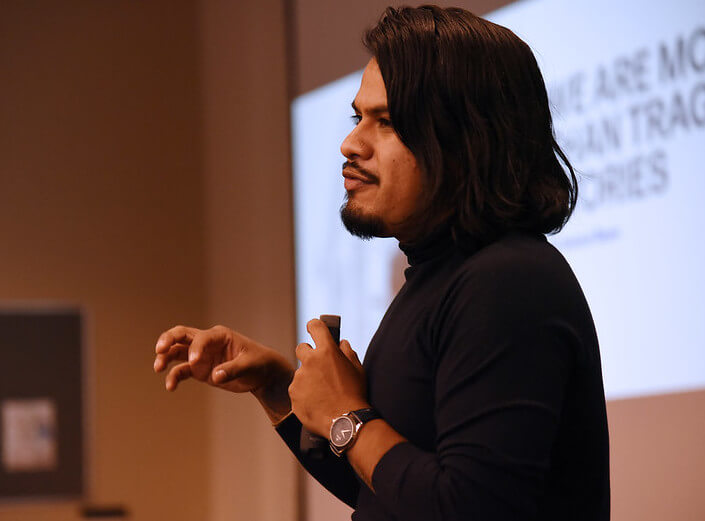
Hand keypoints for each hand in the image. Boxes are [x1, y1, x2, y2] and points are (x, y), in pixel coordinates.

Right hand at [153, 325, 294, 421]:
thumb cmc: (259, 363)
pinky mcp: (199, 369)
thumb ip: (233, 369)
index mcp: (220, 335)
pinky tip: (170, 387)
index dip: (195, 348)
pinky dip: (174, 377)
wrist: (262, 374)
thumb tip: (215, 376)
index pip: (201, 338)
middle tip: (159, 349)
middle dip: (168, 339)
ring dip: (165, 357)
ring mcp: (201, 355)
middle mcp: (207, 343)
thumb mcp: (250, 365)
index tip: (194, 362)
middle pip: (181, 335)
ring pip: (177, 351)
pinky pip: (182, 371)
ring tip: (158, 368)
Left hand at [288, 318, 368, 437]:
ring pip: (301, 372)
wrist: (345, 421)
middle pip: (301, 348)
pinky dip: (304, 393)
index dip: (314, 326)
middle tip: (319, 367)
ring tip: (322, 393)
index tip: (313, 328)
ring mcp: (299, 378)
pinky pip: (297, 389)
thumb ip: (347, 352)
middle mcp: (310, 361)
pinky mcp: (293, 394)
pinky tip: (316, 402)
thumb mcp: (357, 369)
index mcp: (327, 351)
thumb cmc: (354, 394)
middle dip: (308, 354)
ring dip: (308, 378)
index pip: (315, 326)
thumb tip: (340, 343)